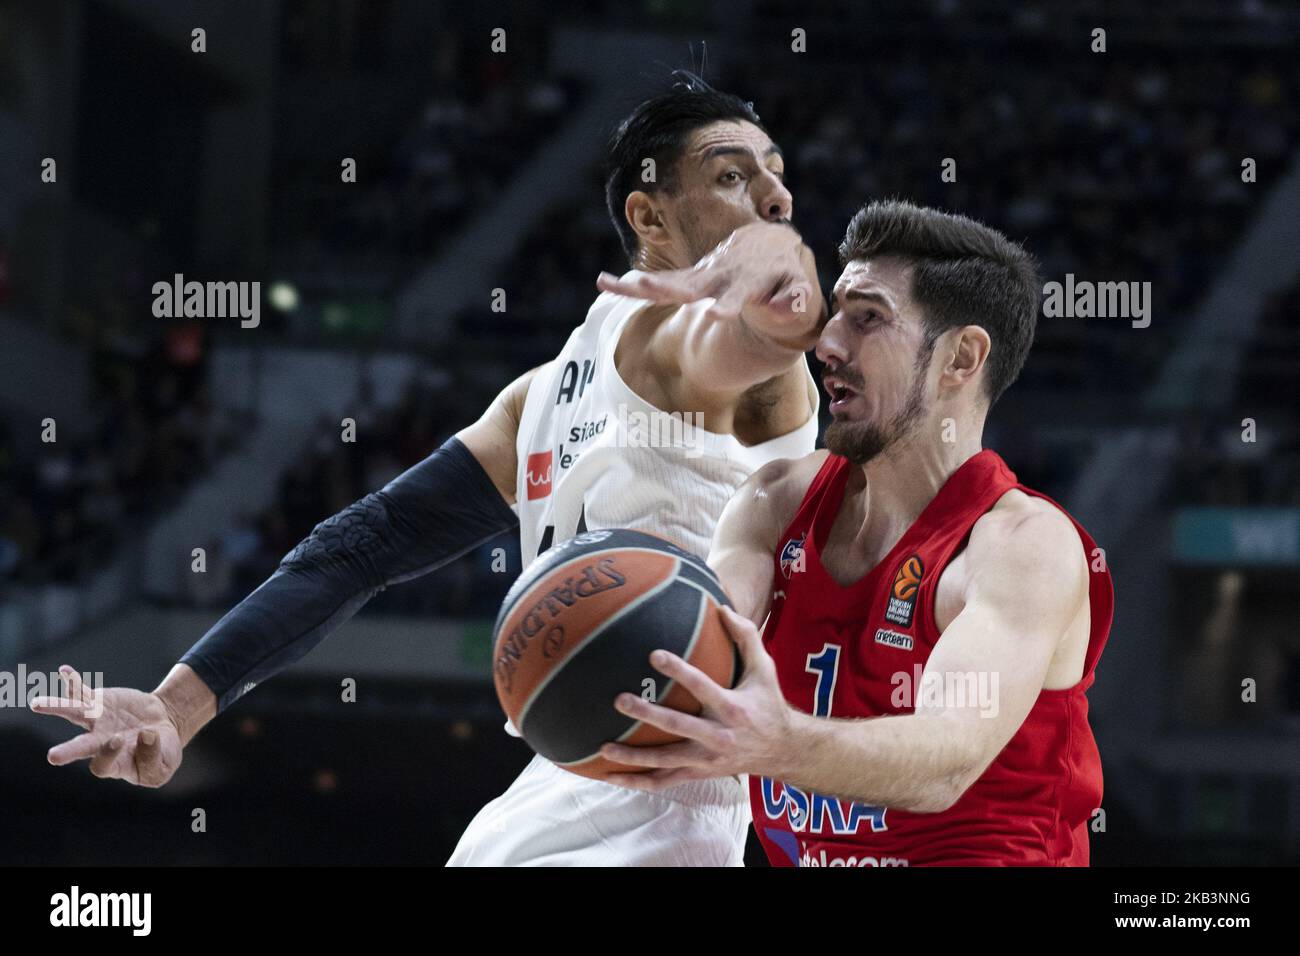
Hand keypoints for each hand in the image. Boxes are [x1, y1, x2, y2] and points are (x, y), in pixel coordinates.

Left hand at [31, 666, 183, 787]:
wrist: (162, 726)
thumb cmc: (162, 751)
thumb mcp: (165, 764)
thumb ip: (154, 756)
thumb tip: (145, 734)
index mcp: (115, 764)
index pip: (104, 765)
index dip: (111, 754)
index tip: (124, 739)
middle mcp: (101, 743)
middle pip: (82, 746)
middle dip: (69, 751)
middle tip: (53, 757)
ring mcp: (97, 721)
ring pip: (75, 715)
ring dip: (56, 709)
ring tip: (36, 704)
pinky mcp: (99, 702)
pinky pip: (83, 692)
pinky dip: (73, 682)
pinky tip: (65, 671)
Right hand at [597, 222, 822, 344]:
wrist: (772, 247)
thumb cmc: (790, 276)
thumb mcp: (801, 291)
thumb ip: (797, 301)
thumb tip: (785, 308)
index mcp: (750, 279)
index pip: (738, 293)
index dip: (728, 303)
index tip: (715, 313)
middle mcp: (721, 275)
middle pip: (692, 285)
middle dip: (668, 289)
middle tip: (644, 289)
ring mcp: (703, 276)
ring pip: (669, 282)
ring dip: (639, 284)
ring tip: (608, 284)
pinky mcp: (690, 278)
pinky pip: (661, 282)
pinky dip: (634, 284)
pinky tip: (605, 283)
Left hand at [600, 606, 796, 790]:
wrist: (782, 750)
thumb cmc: (768, 703)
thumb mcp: (765, 669)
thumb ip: (746, 637)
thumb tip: (723, 608)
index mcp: (732, 708)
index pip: (702, 686)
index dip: (678, 671)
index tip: (653, 655)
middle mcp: (718, 736)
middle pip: (676, 726)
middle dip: (647, 714)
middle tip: (620, 700)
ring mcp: (707, 759)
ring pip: (665, 761)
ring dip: (633, 756)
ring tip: (604, 747)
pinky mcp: (699, 774)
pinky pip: (664, 782)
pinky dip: (638, 782)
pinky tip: (611, 777)